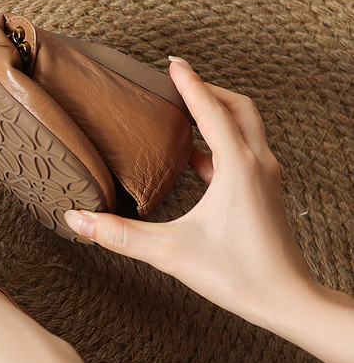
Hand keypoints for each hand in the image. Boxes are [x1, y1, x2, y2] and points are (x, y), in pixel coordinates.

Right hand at [64, 57, 317, 332]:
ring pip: (245, 127)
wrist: (285, 300)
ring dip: (218, 113)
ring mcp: (264, 178)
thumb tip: (77, 219)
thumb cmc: (238, 275)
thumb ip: (119, 234)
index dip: (189, 83)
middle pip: (238, 107)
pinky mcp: (264, 193)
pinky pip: (242, 152)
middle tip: (180, 82)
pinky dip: (219, 143)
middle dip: (209, 90)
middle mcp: (256, 164)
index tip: (173, 62)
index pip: (210, 109)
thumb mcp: (169, 252)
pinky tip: (194, 158)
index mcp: (237, 166)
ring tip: (185, 112)